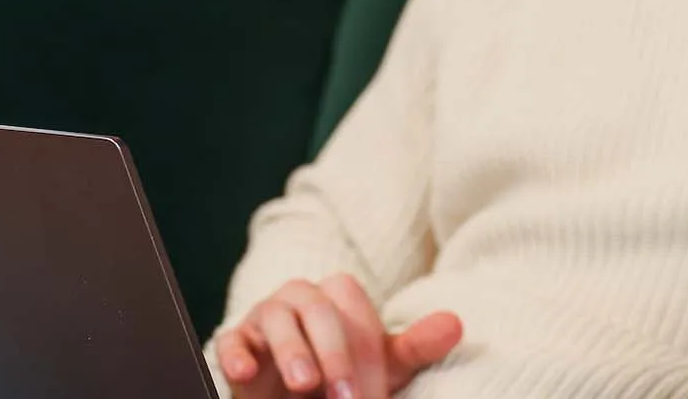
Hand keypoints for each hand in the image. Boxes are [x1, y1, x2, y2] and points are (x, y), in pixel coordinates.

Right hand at [214, 274, 462, 398]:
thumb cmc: (341, 378)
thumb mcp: (381, 369)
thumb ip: (415, 347)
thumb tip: (456, 324)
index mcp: (334, 299)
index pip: (349, 301)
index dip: (361, 342)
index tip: (367, 392)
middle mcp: (299, 300)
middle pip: (315, 306)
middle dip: (331, 352)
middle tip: (343, 398)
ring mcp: (264, 319)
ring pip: (274, 316)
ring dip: (290, 350)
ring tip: (302, 385)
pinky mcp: (237, 344)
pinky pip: (232, 340)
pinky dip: (236, 354)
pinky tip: (246, 374)